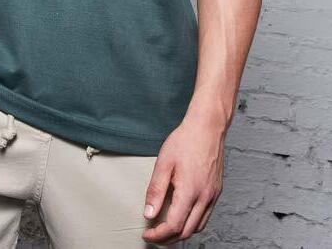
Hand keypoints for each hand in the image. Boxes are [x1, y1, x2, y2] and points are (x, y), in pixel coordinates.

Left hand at [142, 111, 224, 243]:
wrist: (207, 127)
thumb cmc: (186, 140)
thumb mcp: (164, 162)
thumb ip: (155, 190)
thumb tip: (149, 213)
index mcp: (190, 191)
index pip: (174, 225)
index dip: (159, 235)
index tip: (148, 234)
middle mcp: (204, 197)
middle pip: (186, 231)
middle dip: (168, 239)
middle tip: (155, 236)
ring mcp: (213, 195)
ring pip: (198, 227)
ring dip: (181, 233)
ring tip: (166, 230)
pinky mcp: (216, 191)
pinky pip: (205, 216)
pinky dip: (193, 223)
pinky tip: (183, 217)